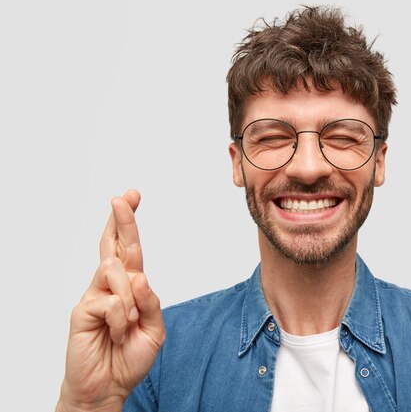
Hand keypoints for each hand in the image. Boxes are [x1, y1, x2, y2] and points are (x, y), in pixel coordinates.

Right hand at [57, 190, 165, 411]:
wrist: (108, 387)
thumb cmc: (129, 357)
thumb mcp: (154, 329)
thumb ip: (151, 302)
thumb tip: (138, 276)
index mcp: (128, 287)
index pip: (128, 249)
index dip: (128, 224)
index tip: (131, 197)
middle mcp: (110, 286)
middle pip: (114, 246)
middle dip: (121, 220)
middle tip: (124, 197)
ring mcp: (94, 296)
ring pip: (115, 271)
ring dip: (130, 297)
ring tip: (127, 323)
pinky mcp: (82, 310)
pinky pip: (109, 301)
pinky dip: (120, 318)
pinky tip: (116, 332)